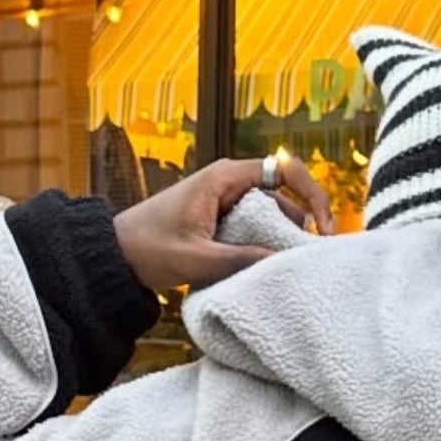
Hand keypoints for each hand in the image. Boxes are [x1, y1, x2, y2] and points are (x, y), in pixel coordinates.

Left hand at [113, 157, 333, 297]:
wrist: (116, 254)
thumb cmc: (150, 249)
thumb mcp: (198, 259)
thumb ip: (242, 260)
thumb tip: (286, 263)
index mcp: (225, 177)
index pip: (286, 170)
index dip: (313, 195)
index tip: (324, 228)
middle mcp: (230, 182)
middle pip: (284, 199)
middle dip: (299, 228)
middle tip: (308, 261)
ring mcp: (226, 201)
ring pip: (271, 217)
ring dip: (281, 241)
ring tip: (287, 270)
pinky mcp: (221, 220)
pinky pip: (255, 229)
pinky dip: (264, 246)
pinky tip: (267, 269)